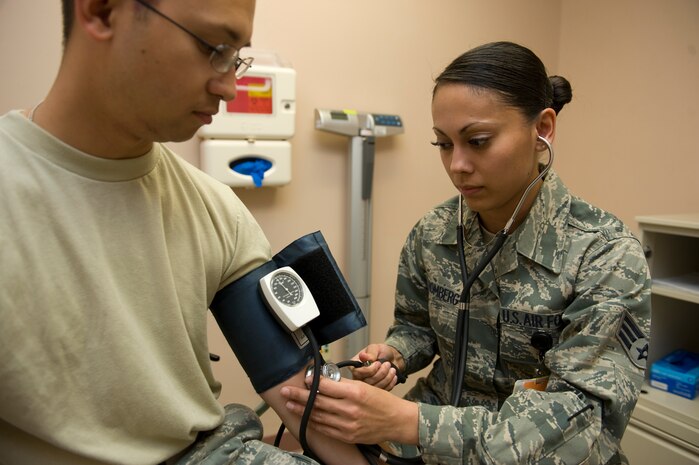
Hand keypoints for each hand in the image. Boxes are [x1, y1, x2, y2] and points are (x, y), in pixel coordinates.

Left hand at [280, 376, 417, 445]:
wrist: (397, 421)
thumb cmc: (382, 401)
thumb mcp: (365, 386)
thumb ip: (344, 385)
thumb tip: (323, 382)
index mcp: (355, 392)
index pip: (327, 386)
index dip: (312, 382)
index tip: (303, 379)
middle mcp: (350, 409)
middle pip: (318, 401)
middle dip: (299, 396)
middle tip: (286, 391)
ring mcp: (348, 425)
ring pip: (318, 416)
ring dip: (302, 410)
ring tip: (290, 404)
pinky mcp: (347, 436)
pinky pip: (325, 429)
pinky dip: (313, 422)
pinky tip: (305, 417)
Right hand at [351, 344, 404, 390]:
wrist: (392, 358)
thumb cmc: (381, 352)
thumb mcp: (376, 348)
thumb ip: (370, 353)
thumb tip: (363, 356)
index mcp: (355, 366)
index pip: (358, 373)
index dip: (370, 370)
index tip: (378, 363)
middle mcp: (358, 377)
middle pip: (368, 382)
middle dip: (381, 373)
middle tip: (388, 364)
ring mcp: (367, 385)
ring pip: (376, 388)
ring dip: (387, 378)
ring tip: (392, 369)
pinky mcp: (376, 391)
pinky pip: (383, 390)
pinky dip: (390, 383)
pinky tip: (393, 376)